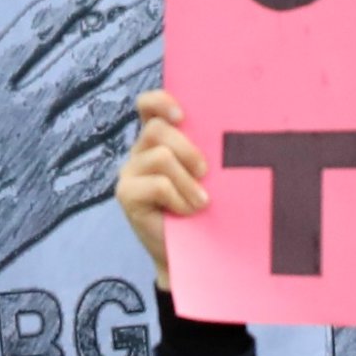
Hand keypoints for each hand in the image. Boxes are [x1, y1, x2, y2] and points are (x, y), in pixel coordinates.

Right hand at [115, 89, 205, 288]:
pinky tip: (187, 212)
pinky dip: (179, 198)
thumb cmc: (203, 208)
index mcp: (158, 139)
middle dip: (188, 149)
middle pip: (158, 130)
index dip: (162, 101)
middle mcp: (139, 150)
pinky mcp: (125, 194)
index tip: (182, 116)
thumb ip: (204, 150)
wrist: (191, 253)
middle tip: (206, 174)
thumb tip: (230, 132)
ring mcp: (129, 171)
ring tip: (201, 202)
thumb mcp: (205, 174)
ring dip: (187, 181)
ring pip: (161, 157)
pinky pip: (158, 184)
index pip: (148, 105)